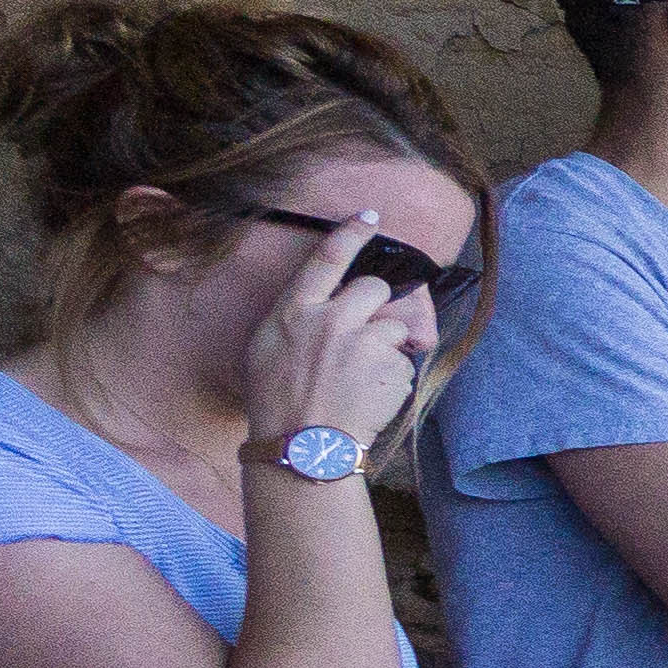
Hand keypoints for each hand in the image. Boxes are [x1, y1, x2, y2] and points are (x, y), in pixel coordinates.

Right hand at [239, 213, 422, 445]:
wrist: (301, 450)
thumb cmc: (276, 403)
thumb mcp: (265, 351)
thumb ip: (297, 320)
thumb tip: (326, 303)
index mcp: (293, 312)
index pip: (326, 260)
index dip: (351, 234)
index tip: (370, 218)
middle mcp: (329, 320)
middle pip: (373, 287)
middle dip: (376, 306)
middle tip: (361, 337)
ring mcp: (362, 342)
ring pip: (395, 325)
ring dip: (387, 345)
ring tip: (361, 377)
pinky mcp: (390, 367)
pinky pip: (403, 362)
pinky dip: (392, 378)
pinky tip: (369, 397)